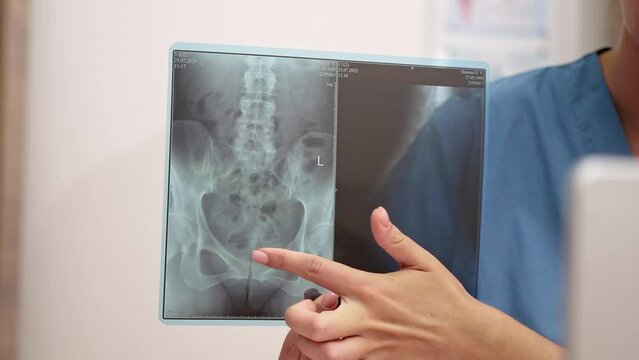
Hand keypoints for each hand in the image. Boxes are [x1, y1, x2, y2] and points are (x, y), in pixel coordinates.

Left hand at [252, 207, 499, 359]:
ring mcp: (369, 345)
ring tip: (315, 328)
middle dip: (294, 318)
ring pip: (322, 353)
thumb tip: (377, 214)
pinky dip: (327, 357)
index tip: (262, 255)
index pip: (318, 270)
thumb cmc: (445, 300)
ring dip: (308, 342)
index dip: (284, 260)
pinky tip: (333, 344)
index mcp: (370, 288)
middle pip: (311, 325)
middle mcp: (364, 318)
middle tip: (300, 309)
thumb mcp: (422, 262)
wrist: (467, 338)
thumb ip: (393, 238)